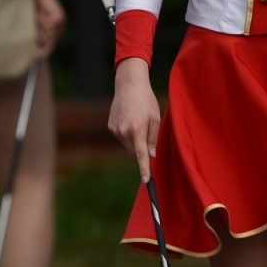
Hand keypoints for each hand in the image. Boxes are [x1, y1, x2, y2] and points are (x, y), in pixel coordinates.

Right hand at [32, 0, 66, 58]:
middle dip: (38, 34)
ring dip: (38, 26)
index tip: (35, 57)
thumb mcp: (34, 25)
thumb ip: (36, 35)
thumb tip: (33, 51)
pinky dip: (42, 20)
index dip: (43, 53)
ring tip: (37, 16)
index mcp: (54, 33)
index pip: (50, 47)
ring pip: (47, 35)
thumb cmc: (35, 9)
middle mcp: (59, 30)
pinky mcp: (59, 18)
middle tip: (35, 23)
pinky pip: (48, 26)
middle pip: (48, 42)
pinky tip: (42, 13)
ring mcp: (61, 24)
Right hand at [108, 58, 161, 181]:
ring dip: (133, 139)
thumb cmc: (146, 100)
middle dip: (141, 149)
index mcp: (137, 130)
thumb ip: (153, 138)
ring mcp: (115, 129)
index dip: (144, 169)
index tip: (146, 181)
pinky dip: (126, 133)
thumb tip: (152, 155)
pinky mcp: (110, 126)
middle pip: (133, 152)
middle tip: (147, 132)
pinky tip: (129, 118)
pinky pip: (121, 137)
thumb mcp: (155, 118)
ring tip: (137, 121)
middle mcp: (124, 132)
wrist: (129, 85)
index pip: (141, 155)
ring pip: (127, 144)